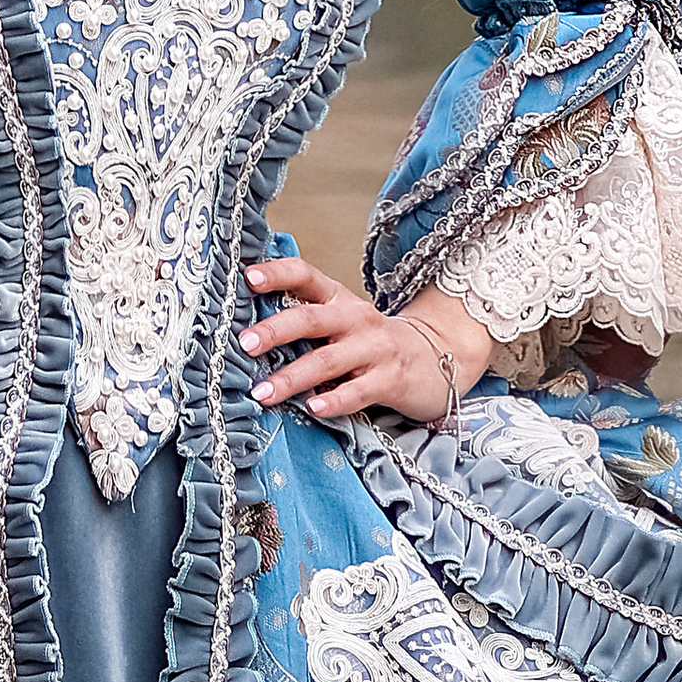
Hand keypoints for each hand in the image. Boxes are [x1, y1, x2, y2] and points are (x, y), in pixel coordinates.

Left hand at [239, 257, 492, 425]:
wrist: (437, 358)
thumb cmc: (373, 343)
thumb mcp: (344, 321)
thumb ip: (307, 320)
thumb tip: (250, 328)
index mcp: (339, 299)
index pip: (306, 275)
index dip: (278, 273)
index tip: (248, 278)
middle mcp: (356, 318)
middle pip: (312, 319)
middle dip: (276, 330)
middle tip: (245, 343)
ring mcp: (375, 348)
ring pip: (328, 360)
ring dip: (292, 377)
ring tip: (263, 392)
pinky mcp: (390, 379)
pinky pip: (358, 391)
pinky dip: (334, 400)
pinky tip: (313, 408)